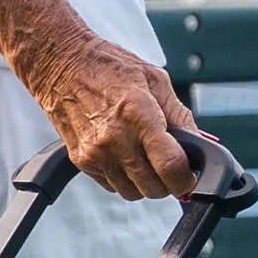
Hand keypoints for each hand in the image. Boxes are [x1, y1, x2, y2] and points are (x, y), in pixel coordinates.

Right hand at [27, 35, 194, 199]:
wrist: (60, 64)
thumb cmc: (108, 66)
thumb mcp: (155, 79)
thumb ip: (179, 116)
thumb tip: (198, 145)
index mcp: (138, 115)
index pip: (170, 166)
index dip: (186, 178)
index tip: (189, 176)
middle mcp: (115, 139)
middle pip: (153, 187)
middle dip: (168, 182)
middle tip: (169, 166)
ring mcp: (95, 153)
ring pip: (132, 193)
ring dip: (144, 183)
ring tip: (145, 159)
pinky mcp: (81, 160)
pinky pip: (111, 185)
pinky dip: (123, 178)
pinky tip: (124, 155)